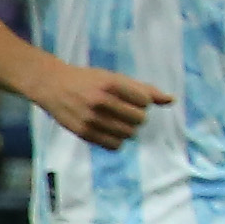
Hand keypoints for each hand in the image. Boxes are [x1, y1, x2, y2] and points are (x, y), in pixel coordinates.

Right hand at [35, 61, 174, 149]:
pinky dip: (117, 140)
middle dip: (137, 116)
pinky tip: (109, 130)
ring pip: (129, 134)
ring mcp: (91, 118)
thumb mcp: (115, 78)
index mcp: (110, 84)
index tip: (132, 99)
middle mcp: (100, 101)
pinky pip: (114, 145)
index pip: (145, 101)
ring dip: (128, 129)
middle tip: (124, 111)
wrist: (52, 85)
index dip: (142, 102)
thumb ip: (144, 89)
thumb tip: (171, 100)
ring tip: (116, 120)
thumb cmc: (89, 80)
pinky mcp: (83, 132)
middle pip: (140, 119)